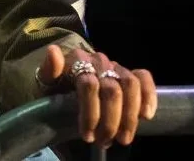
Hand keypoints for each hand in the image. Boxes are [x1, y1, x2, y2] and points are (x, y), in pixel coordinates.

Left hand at [36, 44, 156, 147]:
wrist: (65, 80)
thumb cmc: (55, 86)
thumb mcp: (45, 82)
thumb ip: (49, 70)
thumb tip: (53, 51)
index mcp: (77, 60)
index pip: (89, 85)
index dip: (90, 113)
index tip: (88, 136)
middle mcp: (98, 60)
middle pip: (112, 90)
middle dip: (111, 121)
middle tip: (106, 142)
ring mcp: (115, 65)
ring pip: (130, 86)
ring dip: (129, 116)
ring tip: (124, 138)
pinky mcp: (128, 72)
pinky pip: (143, 78)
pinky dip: (148, 95)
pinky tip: (146, 116)